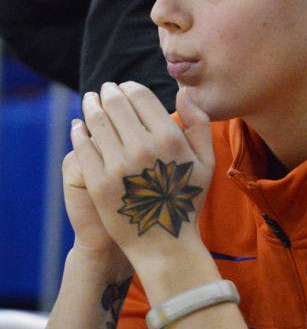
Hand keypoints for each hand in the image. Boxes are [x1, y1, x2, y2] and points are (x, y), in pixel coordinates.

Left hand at [70, 83, 214, 269]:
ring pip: (97, 122)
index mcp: (170, 138)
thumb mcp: (206, 160)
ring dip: (91, 106)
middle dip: (108, 92)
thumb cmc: (187, 198)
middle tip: (104, 89)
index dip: (130, 87)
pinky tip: (78, 126)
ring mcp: (118, 165)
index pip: (141, 97)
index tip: (125, 86)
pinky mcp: (98, 182)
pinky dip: (79, 131)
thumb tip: (182, 93)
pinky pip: (83, 147)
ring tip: (90, 101)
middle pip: (116, 105)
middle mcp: (143, 148)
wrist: (164, 242)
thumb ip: (199, 122)